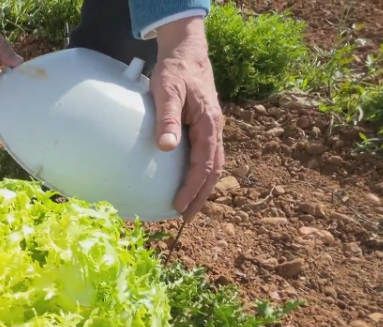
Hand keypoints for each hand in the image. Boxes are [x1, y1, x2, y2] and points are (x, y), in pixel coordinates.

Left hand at [150, 16, 223, 220]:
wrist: (187, 52)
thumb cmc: (175, 71)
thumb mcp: (166, 91)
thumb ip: (167, 118)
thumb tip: (167, 148)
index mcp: (209, 124)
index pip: (204, 164)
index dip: (193, 187)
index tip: (179, 205)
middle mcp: (216, 129)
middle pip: (213, 171)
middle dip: (201, 196)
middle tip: (185, 217)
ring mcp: (212, 129)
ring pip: (213, 165)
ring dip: (202, 188)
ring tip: (187, 206)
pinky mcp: (205, 127)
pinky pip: (207, 156)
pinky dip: (201, 173)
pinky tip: (188, 182)